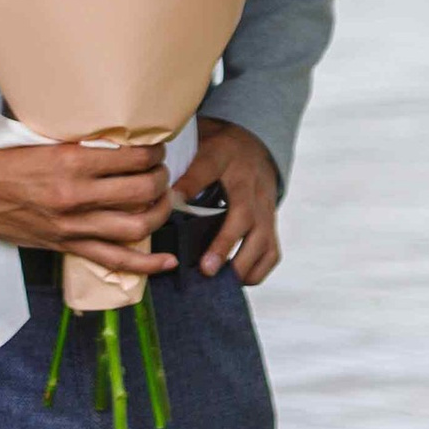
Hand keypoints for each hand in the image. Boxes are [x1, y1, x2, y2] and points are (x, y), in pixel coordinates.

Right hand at [0, 128, 175, 275]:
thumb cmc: (5, 159)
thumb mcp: (43, 140)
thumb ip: (80, 144)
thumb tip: (118, 139)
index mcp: (70, 162)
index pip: (130, 158)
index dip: (152, 152)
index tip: (156, 147)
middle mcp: (75, 195)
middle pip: (139, 191)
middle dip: (160, 178)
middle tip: (161, 170)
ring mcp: (72, 225)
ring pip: (135, 226)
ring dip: (158, 212)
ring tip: (163, 200)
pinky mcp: (65, 245)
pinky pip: (113, 260)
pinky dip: (144, 264)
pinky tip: (165, 261)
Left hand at [174, 116, 281, 284]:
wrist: (255, 146)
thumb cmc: (218, 152)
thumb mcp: (198, 146)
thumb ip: (179, 165)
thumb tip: (156, 192)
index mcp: (225, 157)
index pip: (207, 167)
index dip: (190, 184)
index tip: (173, 200)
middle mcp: (250, 183)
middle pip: (244, 214)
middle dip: (225, 244)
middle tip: (206, 268)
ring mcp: (265, 206)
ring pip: (263, 238)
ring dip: (243, 264)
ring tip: (219, 281)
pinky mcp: (271, 223)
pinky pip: (271, 252)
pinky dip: (256, 270)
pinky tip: (236, 280)